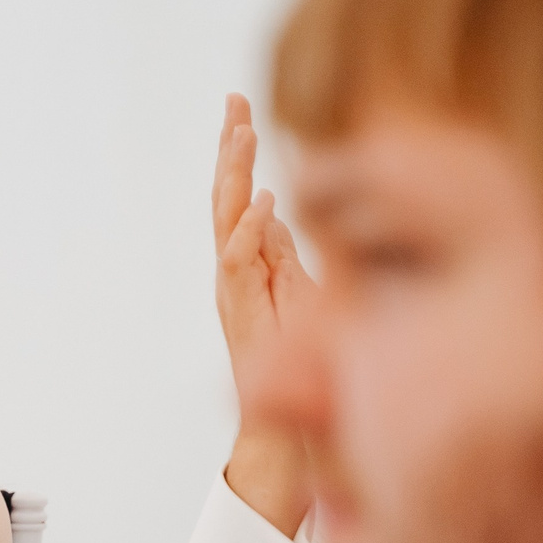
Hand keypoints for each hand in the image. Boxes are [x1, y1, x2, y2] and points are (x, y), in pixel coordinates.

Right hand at [213, 93, 315, 536]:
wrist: (291, 442)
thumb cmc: (310, 376)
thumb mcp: (317, 297)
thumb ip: (302, 258)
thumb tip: (302, 213)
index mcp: (255, 265)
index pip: (244, 194)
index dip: (242, 151)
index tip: (246, 106)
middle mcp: (239, 276)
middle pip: (227, 198)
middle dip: (230, 146)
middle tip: (233, 101)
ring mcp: (237, 296)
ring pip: (226, 224)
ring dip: (232, 177)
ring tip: (241, 134)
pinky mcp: (243, 317)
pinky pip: (239, 267)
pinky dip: (250, 232)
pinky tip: (264, 201)